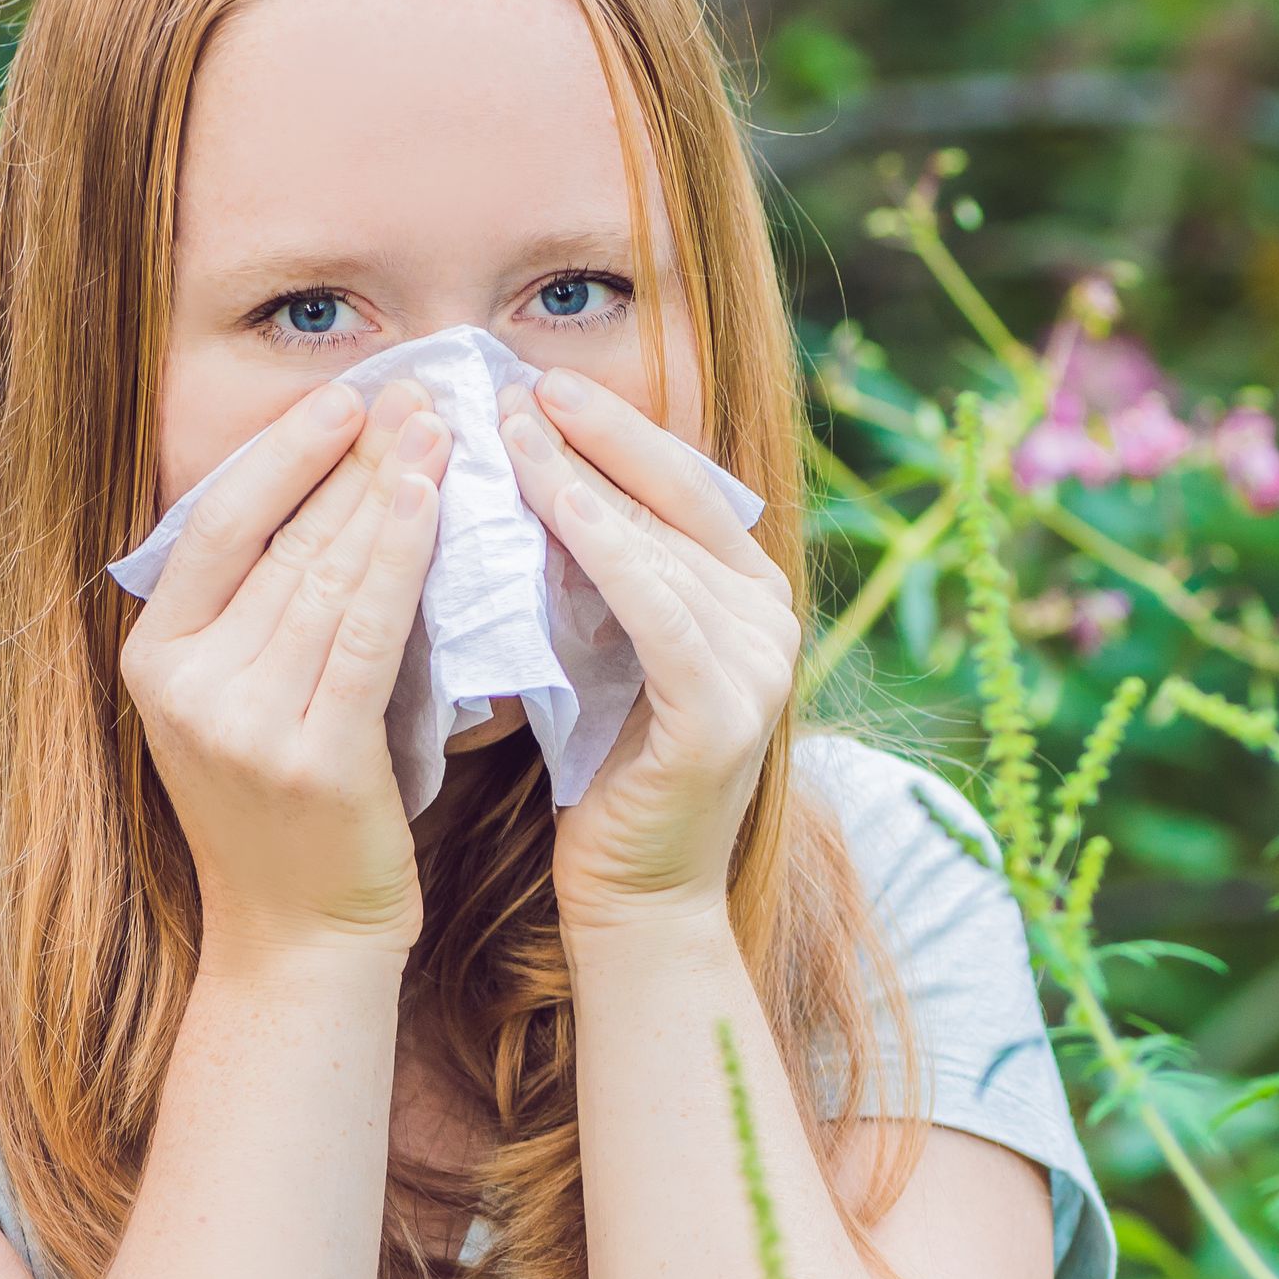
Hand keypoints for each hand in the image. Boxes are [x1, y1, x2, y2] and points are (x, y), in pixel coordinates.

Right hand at [119, 379, 449, 974]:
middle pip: (280, 541)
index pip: (215, 525)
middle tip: (415, 390)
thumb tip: (330, 487)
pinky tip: (431, 502)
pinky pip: (365, 634)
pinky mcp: (308, 759)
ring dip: (386, 489)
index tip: (346, 397)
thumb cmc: (291, 811)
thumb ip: (259, 611)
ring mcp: (241, 725)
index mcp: (152, 659)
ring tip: (437, 426)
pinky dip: (399, 558)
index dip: (283, 453)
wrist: (301, 941)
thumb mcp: (240, 702)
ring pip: (325, 576)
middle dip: (352, 457)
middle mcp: (182, 686)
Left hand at [497, 368, 796, 934]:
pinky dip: (599, 543)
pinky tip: (544, 501)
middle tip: (514, 383)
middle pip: (674, 498)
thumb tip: (527, 468)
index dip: (614, 428)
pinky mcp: (723, 710)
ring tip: (506, 430)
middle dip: (591, 437)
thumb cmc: (598, 772)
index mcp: (751, 596)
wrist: (632, 897)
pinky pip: (653, 604)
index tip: (538, 381)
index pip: (682, 484)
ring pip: (657, 542)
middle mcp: (773, 619)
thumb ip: (596, 570)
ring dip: (578, 478)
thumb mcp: (602, 646)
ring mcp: (760, 665)